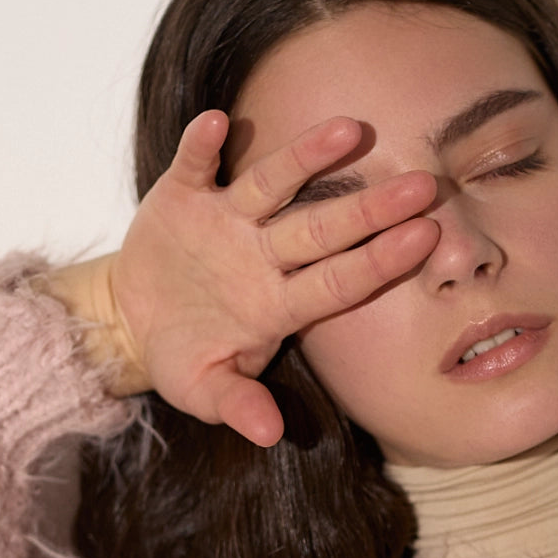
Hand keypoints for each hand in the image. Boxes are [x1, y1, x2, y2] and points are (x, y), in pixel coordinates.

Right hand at [47, 111, 438, 445]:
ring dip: (305, 156)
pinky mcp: (182, 196)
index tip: (424, 238)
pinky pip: (195, 164)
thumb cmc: (184, 356)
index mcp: (277, 304)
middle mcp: (262, 254)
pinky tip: (218, 122)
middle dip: (370, 208)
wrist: (133, 322)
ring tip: (348, 129)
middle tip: (423, 184)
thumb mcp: (205, 389)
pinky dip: (202, 145)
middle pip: (322, 227)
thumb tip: (269, 435)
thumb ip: (237, 406)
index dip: (379, 261)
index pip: (338, 281)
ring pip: (272, 182)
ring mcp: (226, 222)